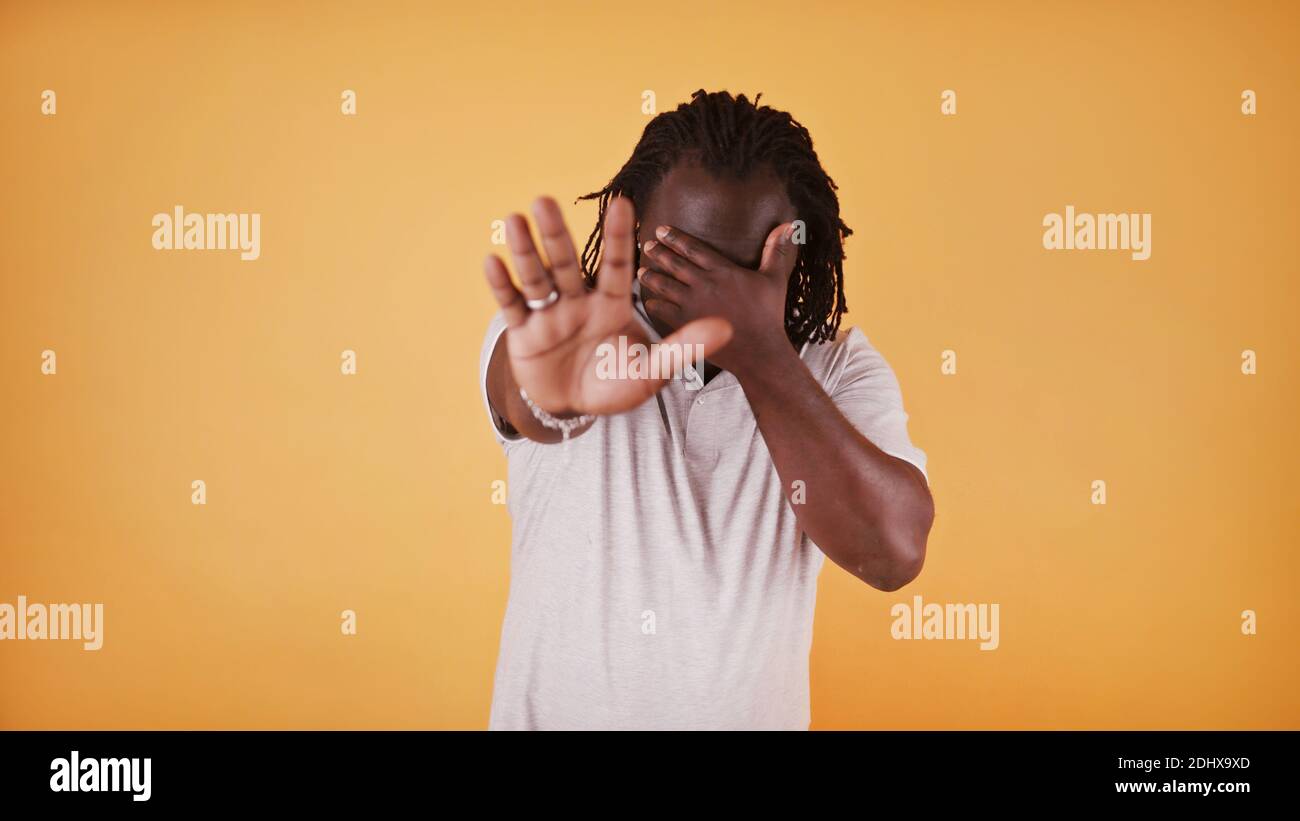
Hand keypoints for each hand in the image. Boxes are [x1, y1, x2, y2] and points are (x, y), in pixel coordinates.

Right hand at [482, 196, 732, 415]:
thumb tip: (727, 326)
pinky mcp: (524, 332)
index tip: (623, 202)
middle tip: (546, 200)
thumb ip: (684, 347)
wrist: (574, 408)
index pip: (618, 266)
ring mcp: (549, 314)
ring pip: (538, 278)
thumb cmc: (614, 384)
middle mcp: (578, 301)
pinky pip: (512, 306)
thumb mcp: (652, 371)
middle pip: (568, 263)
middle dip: (557, 234)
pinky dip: (502, 286)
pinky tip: (492, 261)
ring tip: (515, 221)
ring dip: (526, 251)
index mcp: (611, 304)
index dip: (620, 236)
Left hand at [637, 221, 798, 377]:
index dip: (675, 238)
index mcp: (723, 271)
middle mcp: (705, 284)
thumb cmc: (769, 315)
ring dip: (651, 277)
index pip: (693, 248)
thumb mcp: (775, 279)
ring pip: (665, 285)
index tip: (662, 230)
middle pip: (675, 263)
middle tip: (648, 245)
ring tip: (642, 271)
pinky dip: (654, 305)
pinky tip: (647, 301)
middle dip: (659, 252)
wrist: (760, 352)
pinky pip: (663, 311)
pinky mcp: (687, 324)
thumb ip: (777, 251)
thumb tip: (790, 225)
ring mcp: (693, 305)